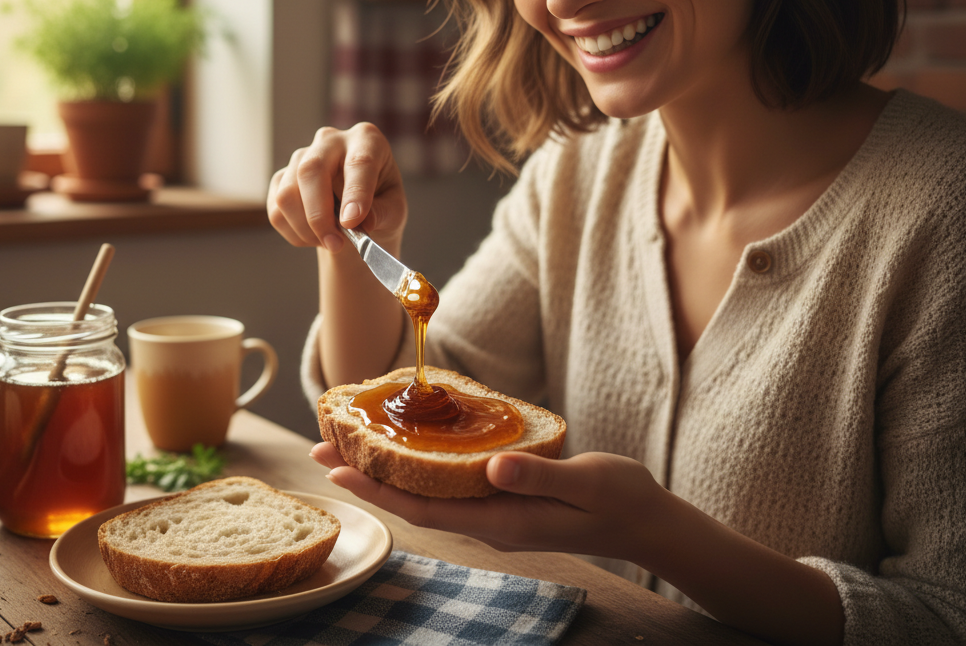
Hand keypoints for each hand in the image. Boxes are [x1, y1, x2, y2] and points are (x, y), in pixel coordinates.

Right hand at [268, 123, 406, 254]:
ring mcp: (301, 157)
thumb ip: (382, 214)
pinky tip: (315, 237)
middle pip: (311, 171)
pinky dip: (295, 234)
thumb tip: (361, 222)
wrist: (358, 214)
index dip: (355, 193)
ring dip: (306, 229)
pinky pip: (276, 211)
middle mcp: (331, 140)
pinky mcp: (281, 179)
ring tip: (330, 242)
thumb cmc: (381, 205)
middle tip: (334, 244)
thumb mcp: (394, 211)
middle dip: (319, 215)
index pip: (359, 162)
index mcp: (366, 140)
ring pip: (287, 194)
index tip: (351, 222)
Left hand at [309, 442, 671, 562]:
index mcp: (501, 521)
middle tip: (320, 450)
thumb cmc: (619, 499)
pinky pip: (448, 484)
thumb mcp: (583, 482)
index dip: (377, 490)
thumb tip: (492, 466)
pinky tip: (407, 446)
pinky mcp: (503, 497)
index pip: (424, 508)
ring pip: (426, 493)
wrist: (645, 520)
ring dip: (385, 471)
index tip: (337, 471)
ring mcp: (494, 512)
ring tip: (348, 445)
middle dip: (365, 478)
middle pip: (413, 501)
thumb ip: (538, 476)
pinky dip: (418, 465)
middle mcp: (488, 521)